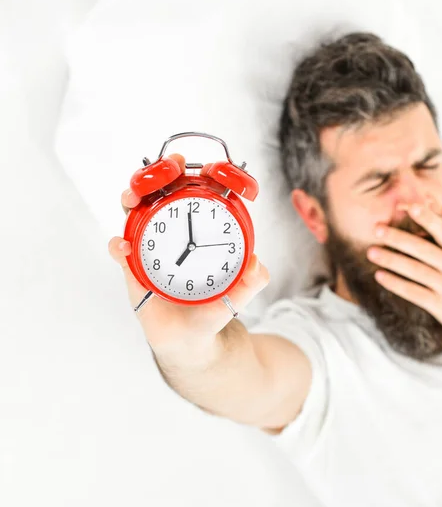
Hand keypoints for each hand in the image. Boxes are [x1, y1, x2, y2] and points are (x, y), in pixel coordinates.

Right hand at [108, 152, 269, 352]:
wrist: (190, 339)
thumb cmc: (211, 309)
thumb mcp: (238, 295)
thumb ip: (253, 280)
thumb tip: (258, 264)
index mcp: (198, 234)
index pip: (196, 197)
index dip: (201, 177)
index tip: (210, 169)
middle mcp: (172, 234)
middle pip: (161, 194)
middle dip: (161, 174)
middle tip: (171, 167)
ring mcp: (150, 248)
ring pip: (135, 213)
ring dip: (132, 198)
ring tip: (134, 197)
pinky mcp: (133, 269)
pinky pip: (120, 252)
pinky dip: (118, 246)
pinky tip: (124, 247)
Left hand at [367, 202, 441, 344]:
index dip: (427, 218)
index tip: (409, 206)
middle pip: (423, 249)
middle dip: (398, 238)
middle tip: (376, 229)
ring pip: (415, 270)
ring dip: (391, 260)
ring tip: (371, 252)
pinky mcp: (439, 306)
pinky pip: (413, 292)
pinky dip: (395, 284)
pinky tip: (379, 276)